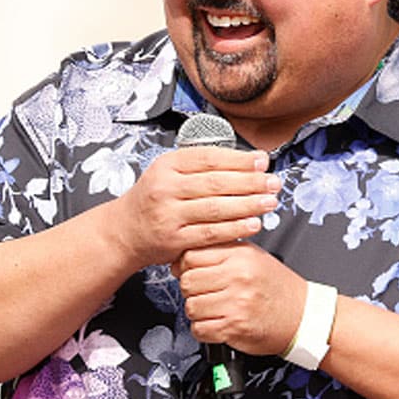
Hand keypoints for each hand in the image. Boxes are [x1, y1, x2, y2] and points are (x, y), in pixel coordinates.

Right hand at [110, 147, 279, 266]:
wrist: (124, 231)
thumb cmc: (154, 198)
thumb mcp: (168, 172)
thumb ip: (200, 166)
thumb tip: (246, 160)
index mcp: (167, 165)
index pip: (209, 158)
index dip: (239, 159)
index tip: (263, 160)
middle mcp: (165, 188)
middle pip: (215, 183)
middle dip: (250, 182)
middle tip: (274, 182)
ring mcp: (169, 215)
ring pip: (215, 208)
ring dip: (247, 205)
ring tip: (270, 202)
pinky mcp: (174, 240)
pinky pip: (210, 233)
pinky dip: (235, 229)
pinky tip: (254, 224)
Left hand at [175, 242, 307, 355]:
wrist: (303, 315)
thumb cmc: (278, 287)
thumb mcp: (253, 256)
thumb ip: (221, 251)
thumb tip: (183, 258)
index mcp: (240, 255)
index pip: (191, 255)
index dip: (186, 266)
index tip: (192, 272)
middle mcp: (238, 277)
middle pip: (187, 281)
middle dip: (190, 290)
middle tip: (203, 292)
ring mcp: (236, 303)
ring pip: (191, 306)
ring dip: (197, 311)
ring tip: (212, 309)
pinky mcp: (235, 327)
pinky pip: (199, 329)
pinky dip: (203, 329)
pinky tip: (215, 323)